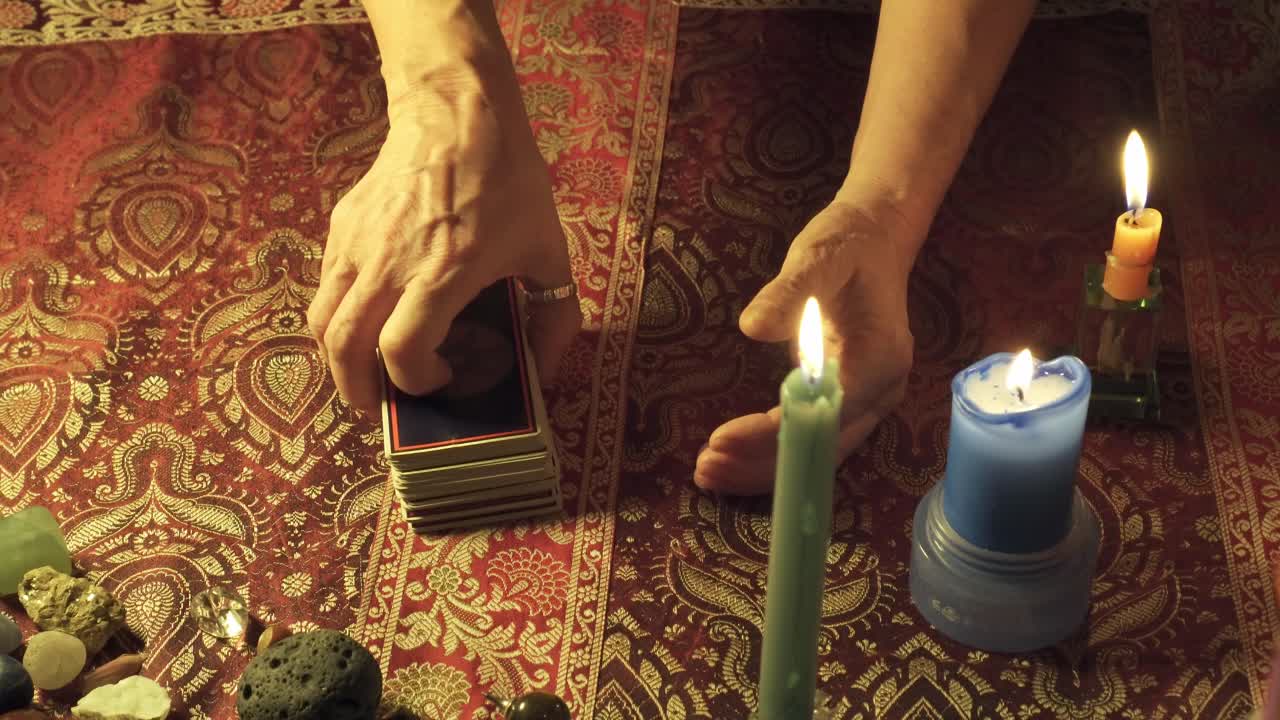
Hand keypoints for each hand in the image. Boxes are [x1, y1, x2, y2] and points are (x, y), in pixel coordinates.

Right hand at [307, 75, 579, 415]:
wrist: (456, 110)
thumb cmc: (507, 177)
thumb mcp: (547, 247)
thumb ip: (556, 312)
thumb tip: (550, 367)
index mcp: (441, 272)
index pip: (401, 352)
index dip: (415, 382)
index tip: (441, 379)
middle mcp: (388, 263)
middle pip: (344, 348)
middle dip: (358, 391)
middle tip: (379, 407)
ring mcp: (356, 243)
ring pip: (321, 320)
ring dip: (336, 360)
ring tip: (362, 374)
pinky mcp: (341, 226)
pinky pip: (325, 286)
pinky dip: (336, 317)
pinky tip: (365, 320)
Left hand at [693, 199, 917, 494]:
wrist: (876, 238)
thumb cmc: (846, 243)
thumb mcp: (818, 256)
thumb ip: (788, 291)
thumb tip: (752, 327)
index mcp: (879, 358)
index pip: (821, 414)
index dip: (770, 432)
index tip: (719, 439)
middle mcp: (882, 391)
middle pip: (823, 447)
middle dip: (763, 464)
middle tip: (704, 469)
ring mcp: (870, 400)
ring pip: (819, 452)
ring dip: (765, 468)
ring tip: (707, 474)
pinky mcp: (852, 399)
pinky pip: (815, 439)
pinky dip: (777, 453)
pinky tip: (735, 460)